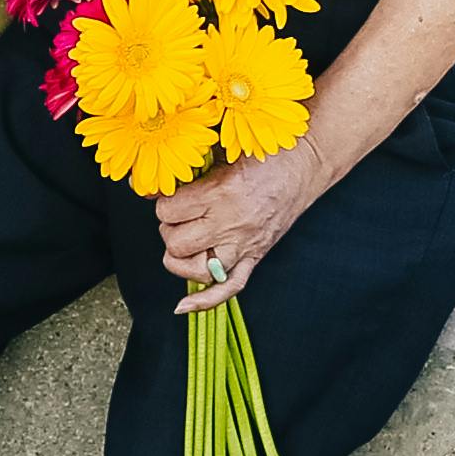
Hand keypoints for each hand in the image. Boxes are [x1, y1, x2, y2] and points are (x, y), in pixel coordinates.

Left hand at [153, 146, 327, 314]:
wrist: (308, 161)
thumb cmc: (266, 149)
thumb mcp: (222, 150)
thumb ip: (187, 167)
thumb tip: (146, 185)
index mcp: (221, 192)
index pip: (168, 210)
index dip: (162, 201)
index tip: (170, 193)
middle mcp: (232, 223)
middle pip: (176, 242)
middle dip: (169, 228)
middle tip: (179, 214)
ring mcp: (245, 244)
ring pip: (194, 270)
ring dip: (182, 257)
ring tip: (185, 240)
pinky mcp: (256, 256)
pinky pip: (229, 288)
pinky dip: (205, 301)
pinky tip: (183, 306)